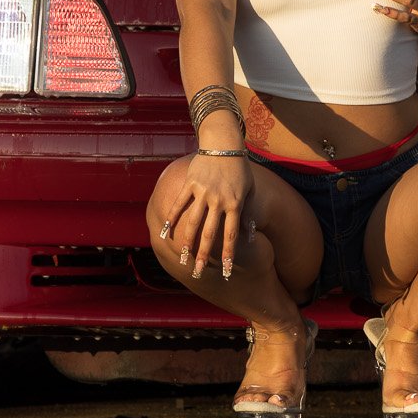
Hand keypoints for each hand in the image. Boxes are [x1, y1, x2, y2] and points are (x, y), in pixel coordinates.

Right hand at [160, 155, 254, 280]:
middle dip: (204, 255)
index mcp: (235, 204)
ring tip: (182, 257)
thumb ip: (248, 213)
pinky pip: (179, 203)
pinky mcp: (191, 183)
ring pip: (193, 222)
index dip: (228, 254)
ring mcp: (203, 192)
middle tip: (198, 272)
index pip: (231, 235)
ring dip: (187, 242)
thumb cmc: (240, 169)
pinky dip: (172, 217)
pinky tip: (167, 232)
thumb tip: (250, 235)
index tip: (225, 271)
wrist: (224, 145)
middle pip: (210, 233)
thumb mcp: (250, 190)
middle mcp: (218, 200)